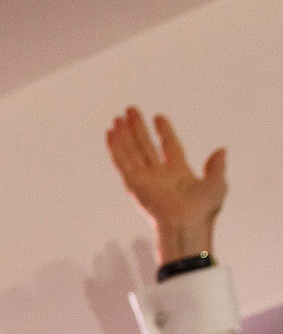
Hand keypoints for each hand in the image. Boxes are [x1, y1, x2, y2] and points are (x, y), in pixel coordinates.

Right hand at [106, 106, 225, 265]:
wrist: (186, 223)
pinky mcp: (133, 183)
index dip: (164, 131)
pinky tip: (111, 133)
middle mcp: (158, 174)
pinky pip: (122, 161)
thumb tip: (221, 151)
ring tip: (118, 117)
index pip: (169, 146)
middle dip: (138, 128)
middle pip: (145, 145)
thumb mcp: (217, 183)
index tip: (158, 117)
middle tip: (131, 110)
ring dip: (124, 134)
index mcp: (178, 172)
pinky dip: (115, 147)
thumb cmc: (203, 209)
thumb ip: (216, 166)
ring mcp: (144, 178)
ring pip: (131, 150)